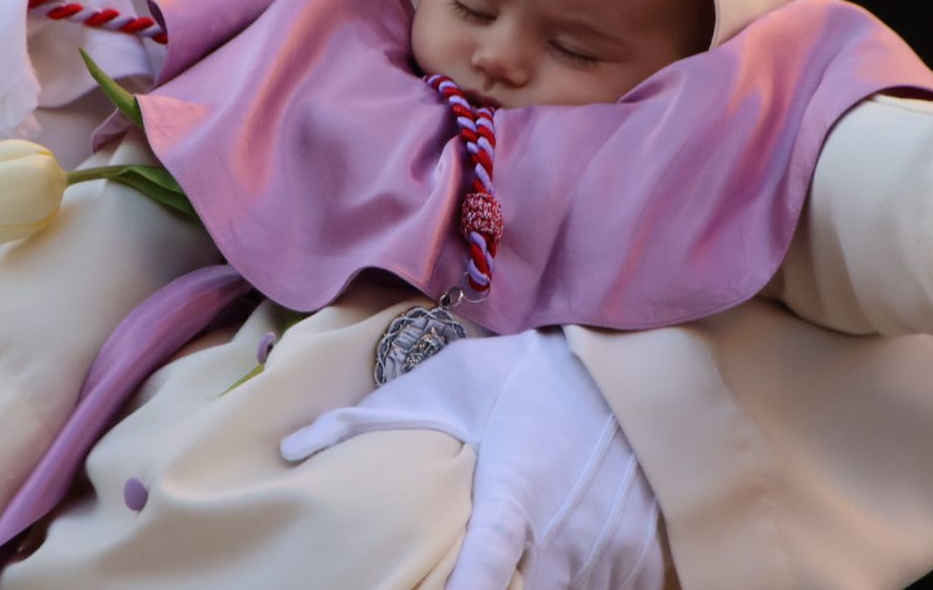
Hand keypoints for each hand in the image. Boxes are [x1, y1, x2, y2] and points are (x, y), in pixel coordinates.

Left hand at [281, 330, 663, 589]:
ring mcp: (609, 551)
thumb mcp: (446, 383)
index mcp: (512, 500)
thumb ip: (368, 420)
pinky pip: (600, 586)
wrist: (629, 365)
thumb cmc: (528, 376)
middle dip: (489, 583)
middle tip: (467, 547)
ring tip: (519, 534)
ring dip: (530, 577)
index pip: (480, 577)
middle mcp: (563, 537)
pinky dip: (573, 573)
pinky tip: (555, 540)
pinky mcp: (642, 560)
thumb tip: (290, 449)